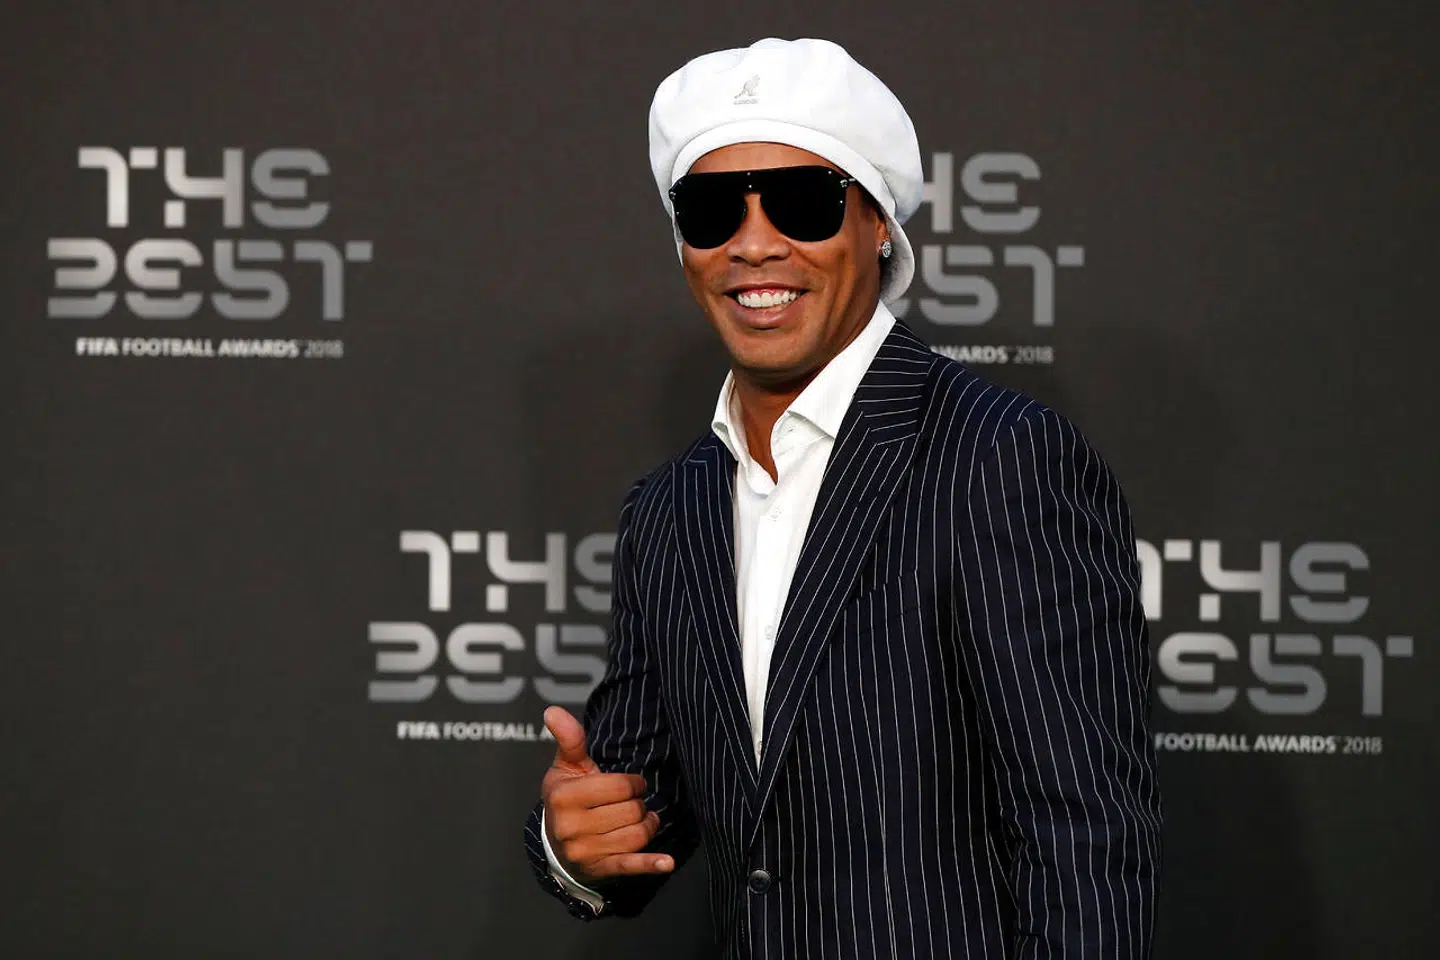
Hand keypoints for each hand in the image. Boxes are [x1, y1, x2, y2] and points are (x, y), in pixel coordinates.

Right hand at [541, 706, 674, 881]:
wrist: (556, 847)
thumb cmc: (567, 799)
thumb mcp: (566, 768)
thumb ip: (569, 739)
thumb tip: (553, 710)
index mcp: (564, 797)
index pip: (620, 786)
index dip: (633, 783)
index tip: (629, 784)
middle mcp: (572, 826)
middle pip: (632, 811)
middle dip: (639, 804)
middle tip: (632, 803)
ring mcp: (585, 851)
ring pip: (637, 835)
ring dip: (647, 825)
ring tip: (641, 819)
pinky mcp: (600, 869)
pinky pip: (630, 866)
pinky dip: (650, 864)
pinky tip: (667, 862)